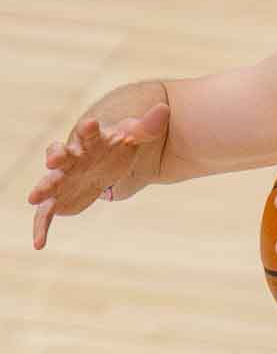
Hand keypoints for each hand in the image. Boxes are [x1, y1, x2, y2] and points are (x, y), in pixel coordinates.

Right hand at [27, 105, 170, 248]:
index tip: (91, 123)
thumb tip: (164, 110)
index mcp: (90, 140)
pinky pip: (46, 213)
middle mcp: (71, 158)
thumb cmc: (119, 146)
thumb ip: (147, 126)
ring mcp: (63, 178)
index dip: (88, 128)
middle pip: (60, 155)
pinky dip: (41, 227)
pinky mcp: (58, 198)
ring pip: (49, 182)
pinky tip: (39, 243)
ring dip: (42, 187)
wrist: (107, 161)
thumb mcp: (134, 136)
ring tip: (34, 196)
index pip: (87, 131)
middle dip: (56, 156)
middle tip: (55, 159)